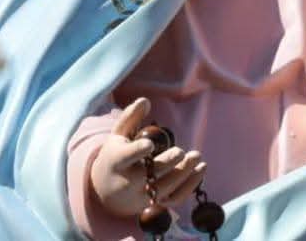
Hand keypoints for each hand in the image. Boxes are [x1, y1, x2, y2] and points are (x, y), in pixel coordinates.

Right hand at [88, 98, 206, 219]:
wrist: (105, 192)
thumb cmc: (115, 156)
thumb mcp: (117, 135)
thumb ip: (130, 117)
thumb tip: (145, 100)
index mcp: (116, 161)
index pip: (126, 158)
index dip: (137, 152)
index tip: (150, 145)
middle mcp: (128, 182)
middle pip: (149, 174)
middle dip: (167, 163)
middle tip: (181, 151)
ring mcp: (141, 196)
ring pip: (165, 188)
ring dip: (183, 173)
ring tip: (197, 156)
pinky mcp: (153, 205)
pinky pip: (174, 199)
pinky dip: (189, 186)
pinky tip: (200, 170)